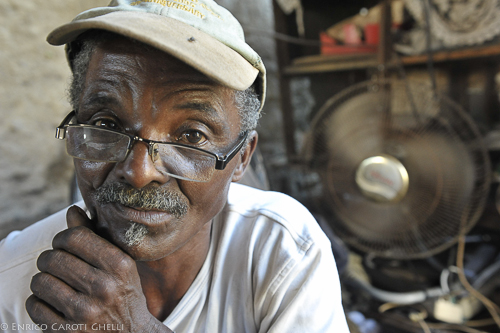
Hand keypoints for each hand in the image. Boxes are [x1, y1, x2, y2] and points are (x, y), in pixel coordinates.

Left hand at [26, 206, 171, 332]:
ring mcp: (84, 312)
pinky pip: (35, 305)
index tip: (64, 244)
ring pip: (40, 281)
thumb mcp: (119, 264)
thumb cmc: (124, 294)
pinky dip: (39, 301)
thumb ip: (95, 237)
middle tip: (56, 265)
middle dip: (50, 258)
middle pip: (54, 257)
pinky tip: (53, 302)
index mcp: (119, 266)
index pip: (75, 237)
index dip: (63, 237)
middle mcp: (104, 288)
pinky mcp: (67, 332)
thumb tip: (73, 210)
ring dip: (43, 280)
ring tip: (55, 283)